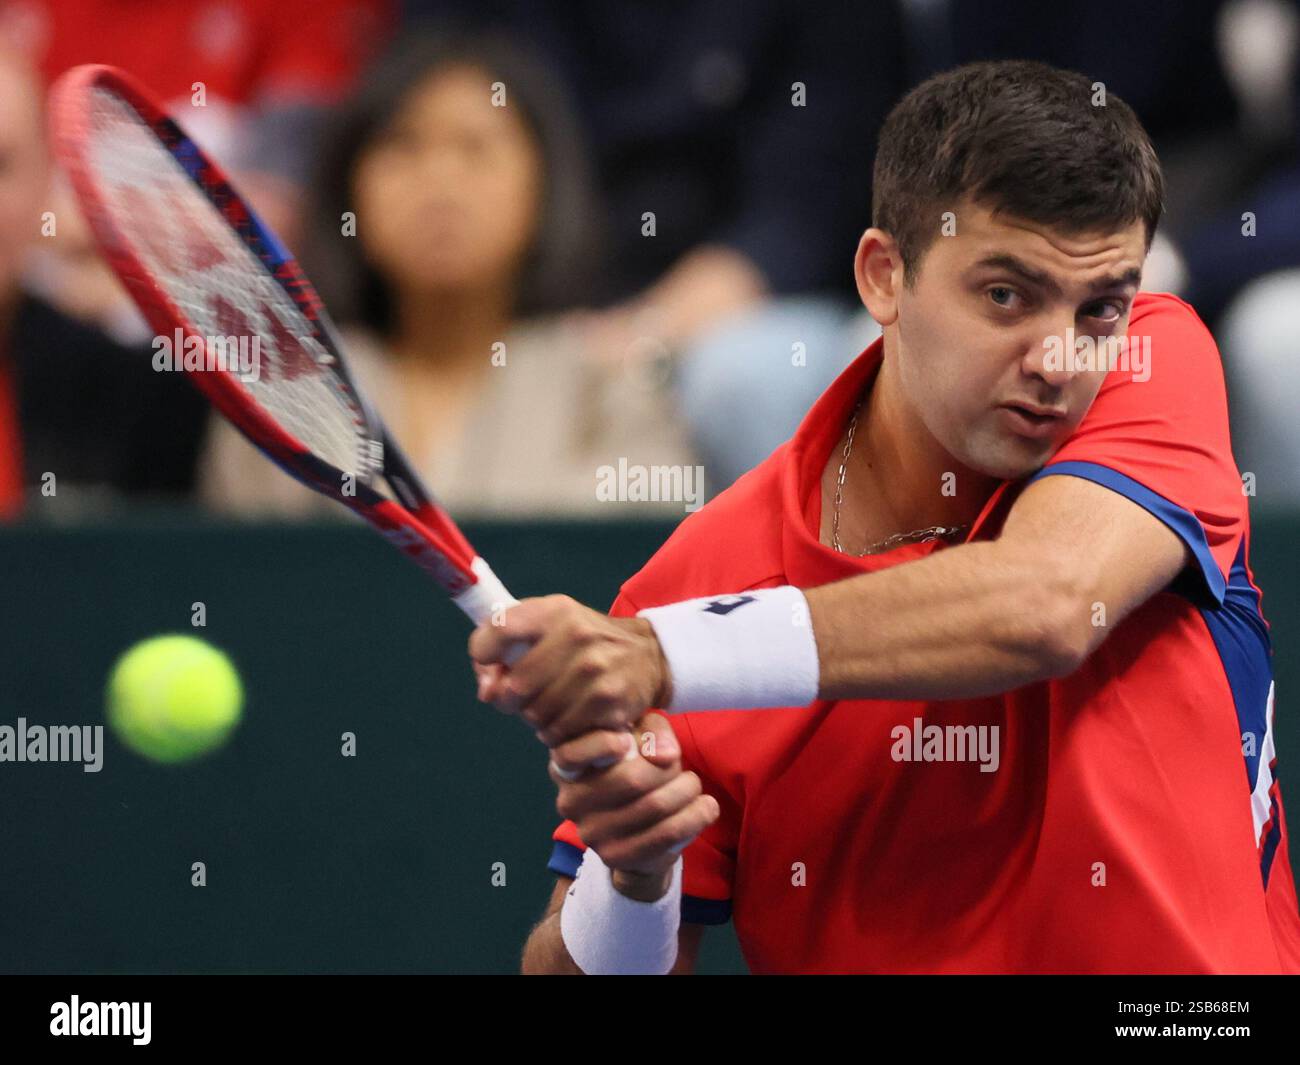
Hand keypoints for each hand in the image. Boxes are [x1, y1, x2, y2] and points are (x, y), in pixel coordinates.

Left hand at [468, 595, 672, 745]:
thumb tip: (486, 691)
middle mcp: (576, 636)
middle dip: (511, 699)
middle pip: (514, 686)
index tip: (493, 664)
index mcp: (555, 611)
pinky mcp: (608, 704)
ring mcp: (594, 671)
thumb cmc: (585, 641)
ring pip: (535, 715)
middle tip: (524, 697)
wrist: (649, 655)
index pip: (499, 630)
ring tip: (550, 706)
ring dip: (535, 719)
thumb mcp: (549, 625)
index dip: (483, 653)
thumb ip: (506, 647)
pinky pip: (560, 733)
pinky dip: (556, 733)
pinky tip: (567, 719)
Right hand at [549, 712, 719, 892]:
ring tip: (694, 786)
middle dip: (670, 769)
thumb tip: (665, 755)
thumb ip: (651, 730)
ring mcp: (591, 833)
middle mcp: (571, 801)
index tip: (627, 741)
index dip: (601, 743)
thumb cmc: (635, 767)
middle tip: (682, 768)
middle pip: (631, 779)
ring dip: (687, 791)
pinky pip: (666, 835)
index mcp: (566, 766)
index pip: (571, 754)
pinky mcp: (615, 857)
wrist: (635, 831)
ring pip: (654, 806)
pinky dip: (695, 817)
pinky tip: (706, 808)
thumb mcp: (639, 735)